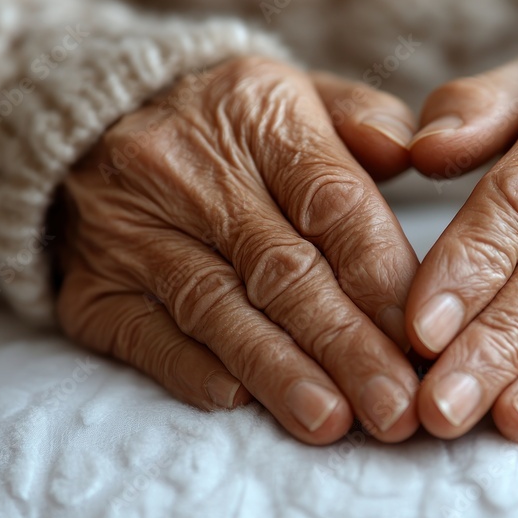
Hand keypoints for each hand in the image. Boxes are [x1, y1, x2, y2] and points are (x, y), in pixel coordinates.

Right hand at [57, 57, 420, 443]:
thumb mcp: (302, 94)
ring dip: (281, 373)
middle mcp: (192, 171)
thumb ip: (369, 120)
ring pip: (219, 310)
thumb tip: (416, 155)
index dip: (381, 280)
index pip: (334, 204)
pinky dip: (197, 373)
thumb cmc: (231, 123)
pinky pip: (147, 335)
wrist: (94, 116)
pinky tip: (244, 403)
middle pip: (283, 270)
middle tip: (395, 408)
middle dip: (347, 347)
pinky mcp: (95, 285)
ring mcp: (135, 230)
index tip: (424, 342)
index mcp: (262, 117)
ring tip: (333, 423)